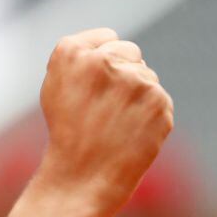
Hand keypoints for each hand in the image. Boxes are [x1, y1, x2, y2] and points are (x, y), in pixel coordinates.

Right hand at [37, 28, 173, 216]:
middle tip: (106, 108)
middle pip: (131, 52)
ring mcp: (133, 80)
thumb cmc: (67, 132)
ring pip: (148, 77)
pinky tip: (132, 134)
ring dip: (137, 96)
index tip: (94, 87)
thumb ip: (81, 56)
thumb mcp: (56, 86)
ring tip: (116, 125)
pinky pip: (160, 100)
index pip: (107, 38)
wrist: (81, 178)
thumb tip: (111, 42)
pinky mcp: (158, 102)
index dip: (103, 62)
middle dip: (124, 74)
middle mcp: (102, 60)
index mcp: (71, 51)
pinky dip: (151, 116)